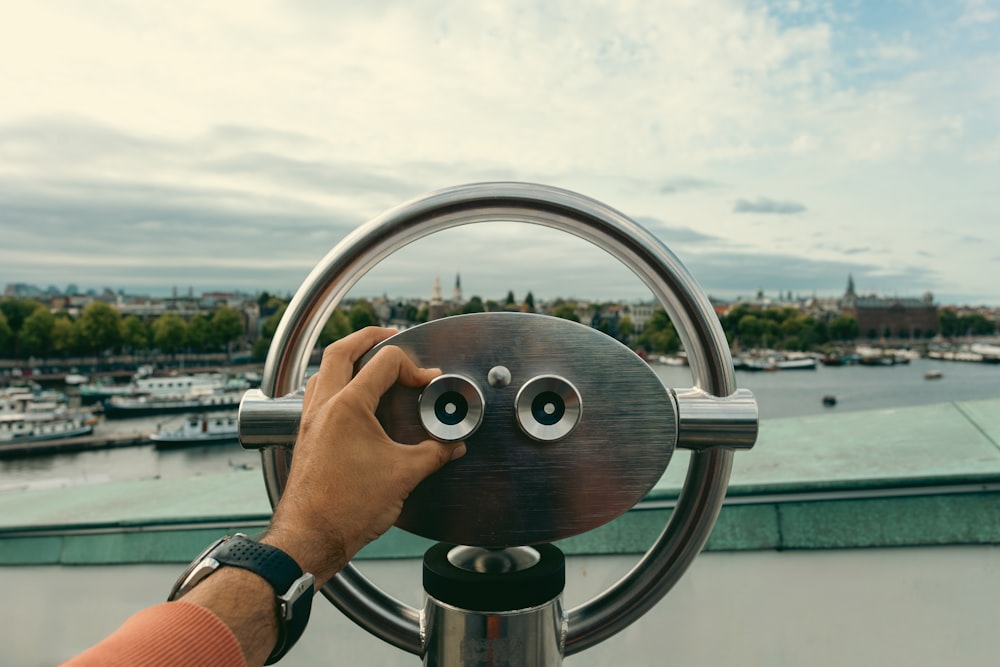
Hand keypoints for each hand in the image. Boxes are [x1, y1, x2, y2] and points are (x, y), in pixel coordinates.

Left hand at [262, 327, 465, 584]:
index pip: (383, 362)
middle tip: (391, 336)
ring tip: (370, 363)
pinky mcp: (305, 437)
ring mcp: (310, 421)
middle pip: (340, 350)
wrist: (310, 538)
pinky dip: (335, 386)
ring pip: (323, 371)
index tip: (428, 383)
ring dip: (347, 360)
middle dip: (369, 337)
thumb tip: (452, 446)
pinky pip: (317, 395)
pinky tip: (352, 401)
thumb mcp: (404, 475)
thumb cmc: (347, 509)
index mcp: (348, 406)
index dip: (413, 367)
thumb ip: (435, 453)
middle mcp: (323, 406)